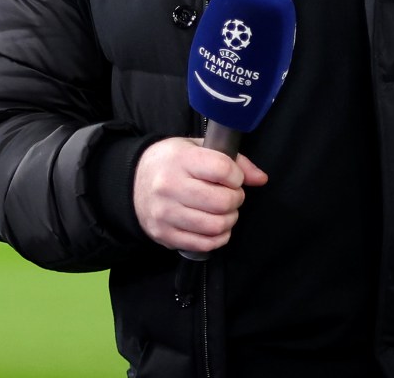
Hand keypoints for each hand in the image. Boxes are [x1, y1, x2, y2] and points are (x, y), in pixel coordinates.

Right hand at [133, 136, 267, 251]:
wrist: (132, 180)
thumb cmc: (172, 161)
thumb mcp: (198, 148)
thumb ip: (233, 160)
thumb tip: (261, 179)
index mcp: (180, 159)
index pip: (222, 170)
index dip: (236, 176)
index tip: (233, 177)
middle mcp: (169, 187)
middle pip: (221, 202)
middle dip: (235, 199)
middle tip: (232, 195)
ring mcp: (165, 214)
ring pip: (214, 226)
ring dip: (229, 220)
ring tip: (225, 211)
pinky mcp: (164, 235)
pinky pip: (203, 244)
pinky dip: (218, 238)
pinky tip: (217, 226)